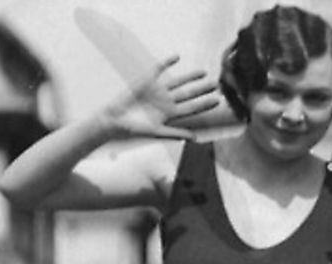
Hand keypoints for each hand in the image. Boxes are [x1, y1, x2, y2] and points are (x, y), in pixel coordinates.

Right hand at [102, 56, 218, 139]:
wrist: (114, 120)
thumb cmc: (134, 130)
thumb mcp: (156, 132)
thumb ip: (175, 133)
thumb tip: (195, 138)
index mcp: (171, 114)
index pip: (192, 108)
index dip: (205, 104)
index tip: (218, 101)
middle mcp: (167, 102)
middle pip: (189, 94)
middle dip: (202, 90)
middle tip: (216, 85)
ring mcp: (157, 91)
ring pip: (178, 82)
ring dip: (190, 77)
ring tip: (204, 72)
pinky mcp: (146, 81)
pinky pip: (158, 70)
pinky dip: (167, 63)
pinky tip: (177, 57)